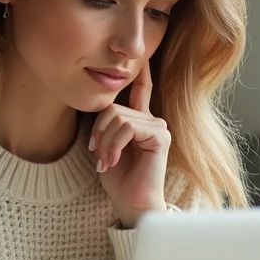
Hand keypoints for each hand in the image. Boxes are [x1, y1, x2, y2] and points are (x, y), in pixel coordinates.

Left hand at [90, 59, 169, 228]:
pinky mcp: (160, 136)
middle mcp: (152, 121)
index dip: (140, 73)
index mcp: (140, 122)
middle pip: (113, 108)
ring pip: (117, 118)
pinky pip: (127, 127)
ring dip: (105, 142)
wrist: (132, 203)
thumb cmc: (120, 179)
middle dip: (99, 132)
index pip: (141, 91)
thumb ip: (107, 126)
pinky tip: (113, 160)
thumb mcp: (106, 146)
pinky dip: (114, 144)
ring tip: (106, 161)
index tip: (141, 57)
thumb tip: (100, 107)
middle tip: (98, 154)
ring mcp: (158, 127)